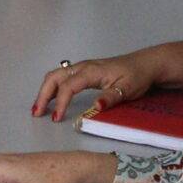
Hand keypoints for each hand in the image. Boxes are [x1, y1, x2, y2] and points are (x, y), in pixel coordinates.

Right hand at [33, 54, 154, 120]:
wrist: (146, 64)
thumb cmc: (137, 76)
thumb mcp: (127, 88)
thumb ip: (110, 97)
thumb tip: (95, 107)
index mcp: (91, 71)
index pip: (68, 87)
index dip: (60, 103)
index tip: (57, 119)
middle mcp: (83, 67)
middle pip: (54, 77)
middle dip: (43, 95)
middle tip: (36, 112)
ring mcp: (82, 68)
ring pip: (56, 76)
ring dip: (45, 91)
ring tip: (39, 108)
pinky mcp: (85, 72)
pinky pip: (62, 77)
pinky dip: (52, 88)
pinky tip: (52, 99)